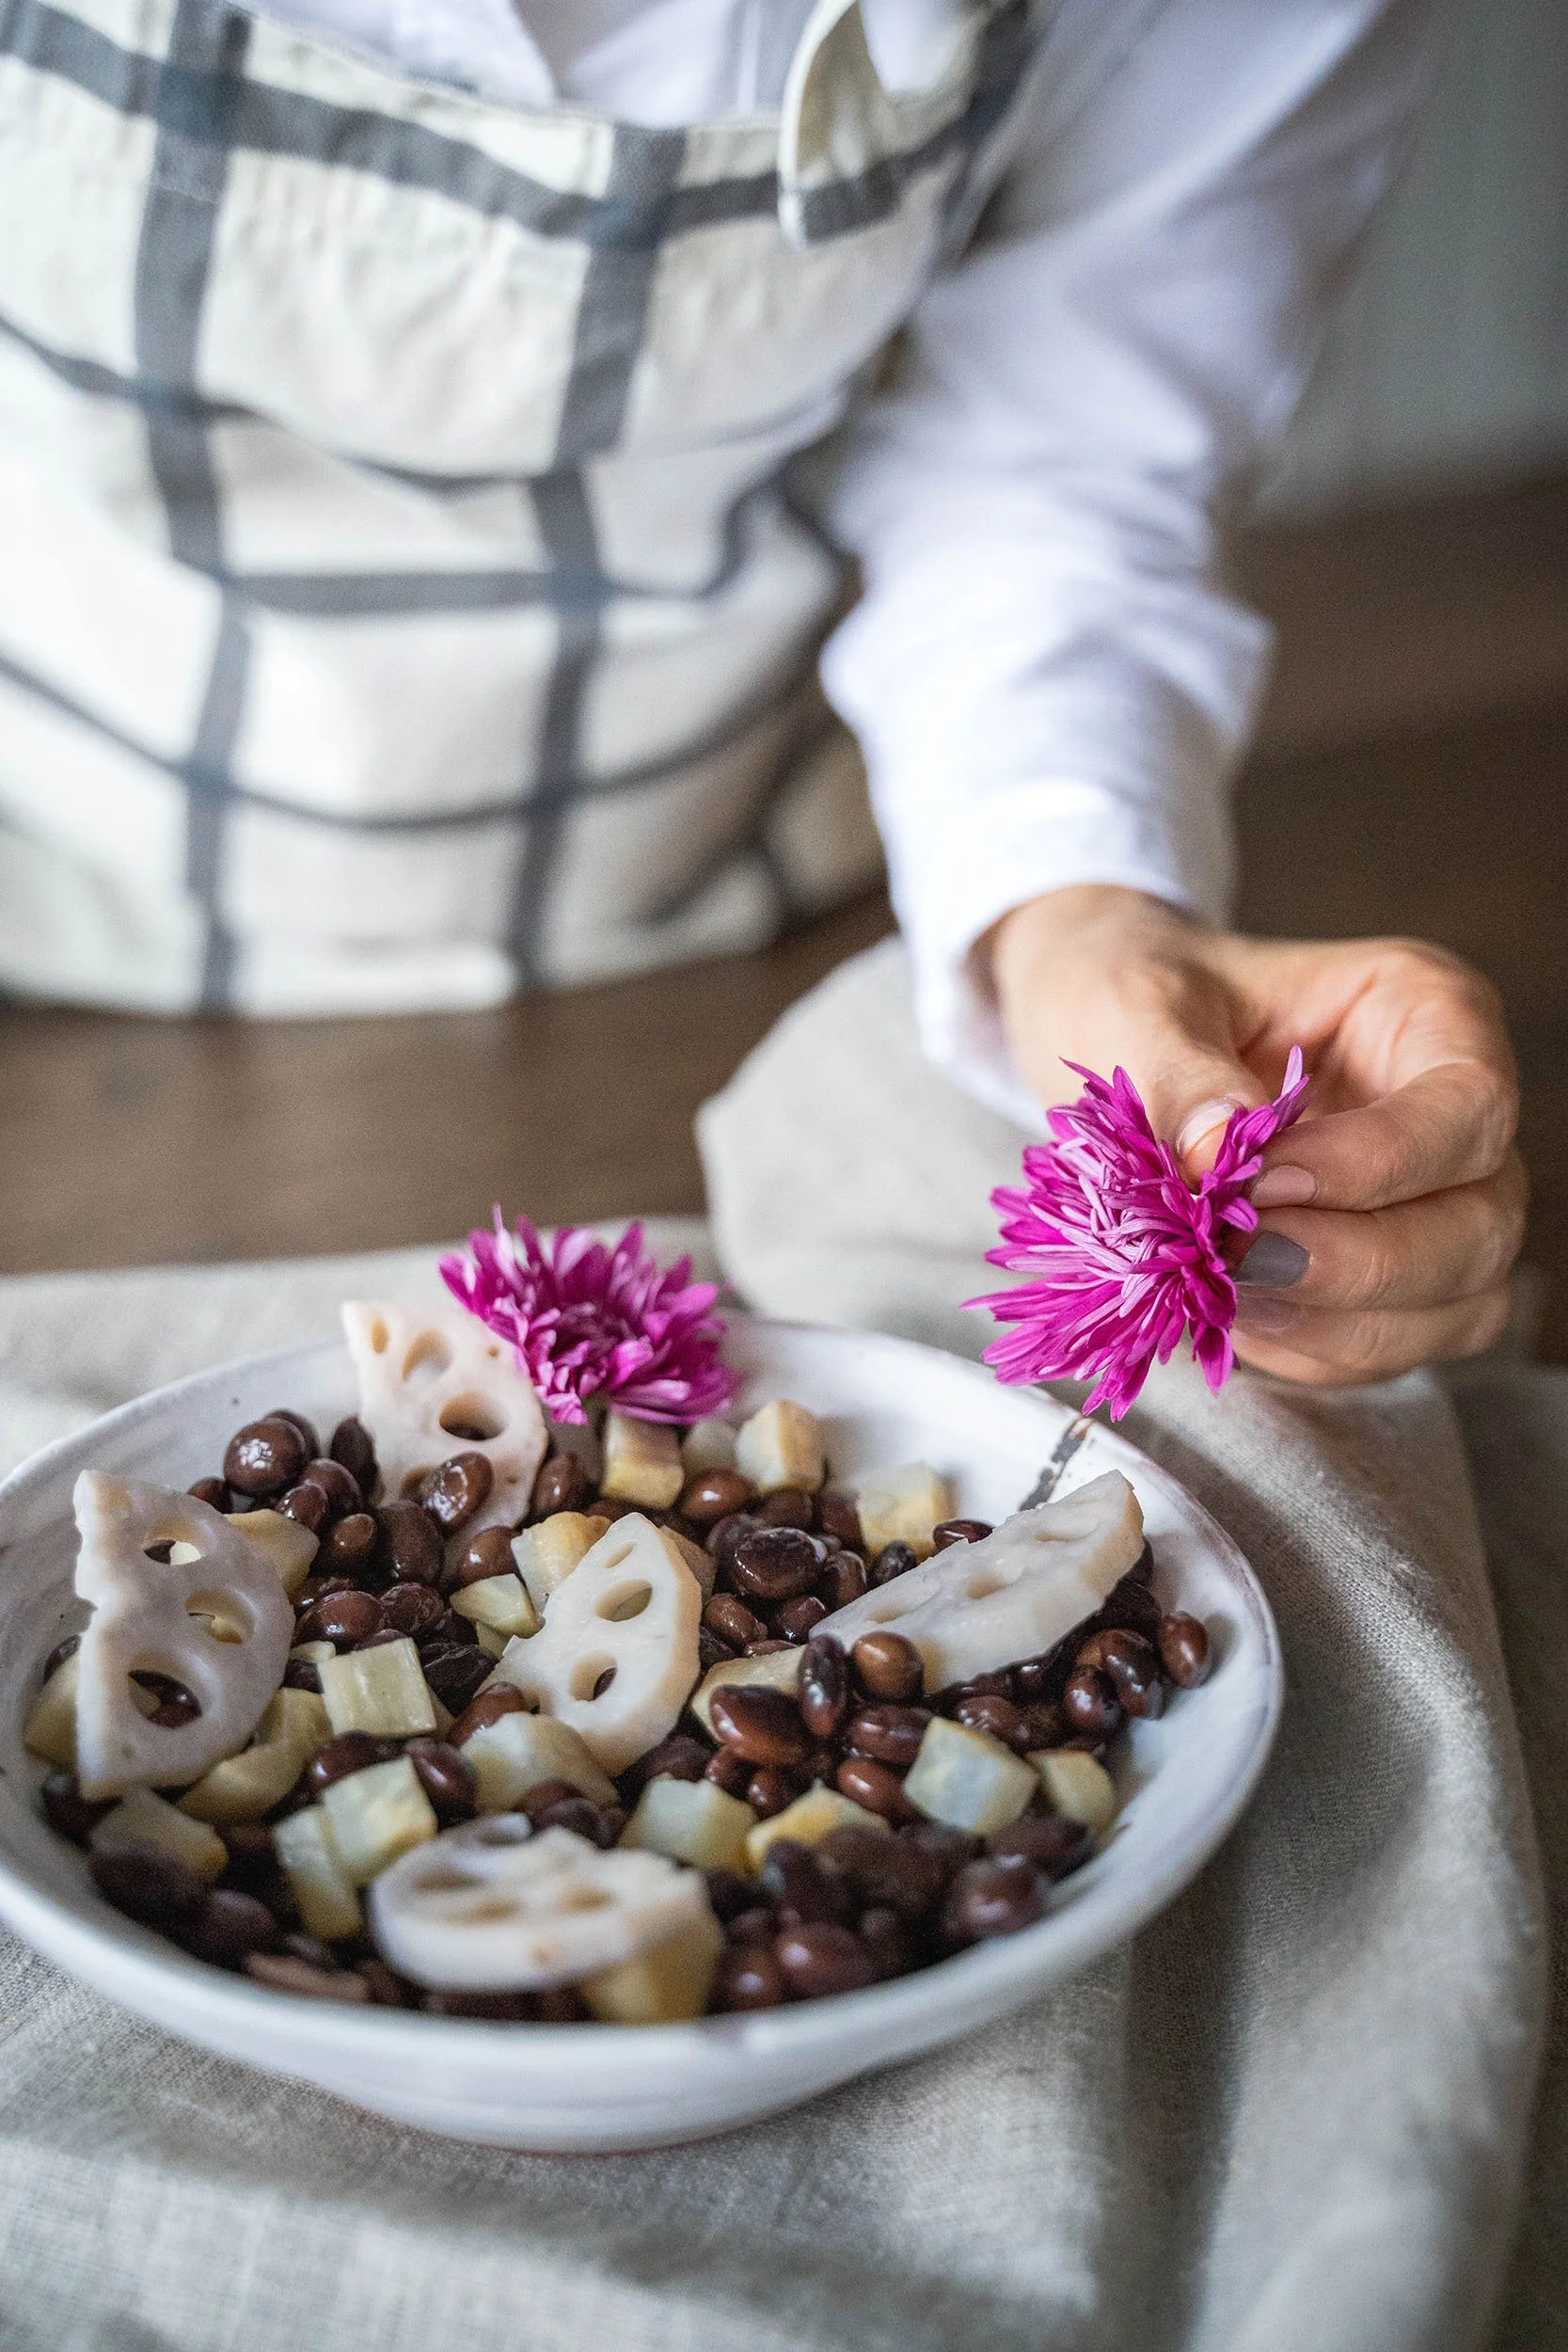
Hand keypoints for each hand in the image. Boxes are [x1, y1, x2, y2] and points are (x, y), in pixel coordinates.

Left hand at [988, 886, 1524, 1385]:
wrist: (1099, 1035)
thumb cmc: (1135, 994)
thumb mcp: (1130, 1003)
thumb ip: (1176, 1073)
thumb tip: (1220, 1150)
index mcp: (1424, 1011)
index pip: (1466, 1106)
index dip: (1381, 1163)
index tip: (1262, 1185)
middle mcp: (1450, 1115)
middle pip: (1480, 1222)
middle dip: (1364, 1264)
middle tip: (1237, 1262)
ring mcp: (1431, 1205)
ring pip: (1455, 1304)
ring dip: (1340, 1323)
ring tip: (1222, 1295)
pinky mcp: (1386, 1282)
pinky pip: (1387, 1347)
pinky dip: (1311, 1350)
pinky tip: (1229, 1318)